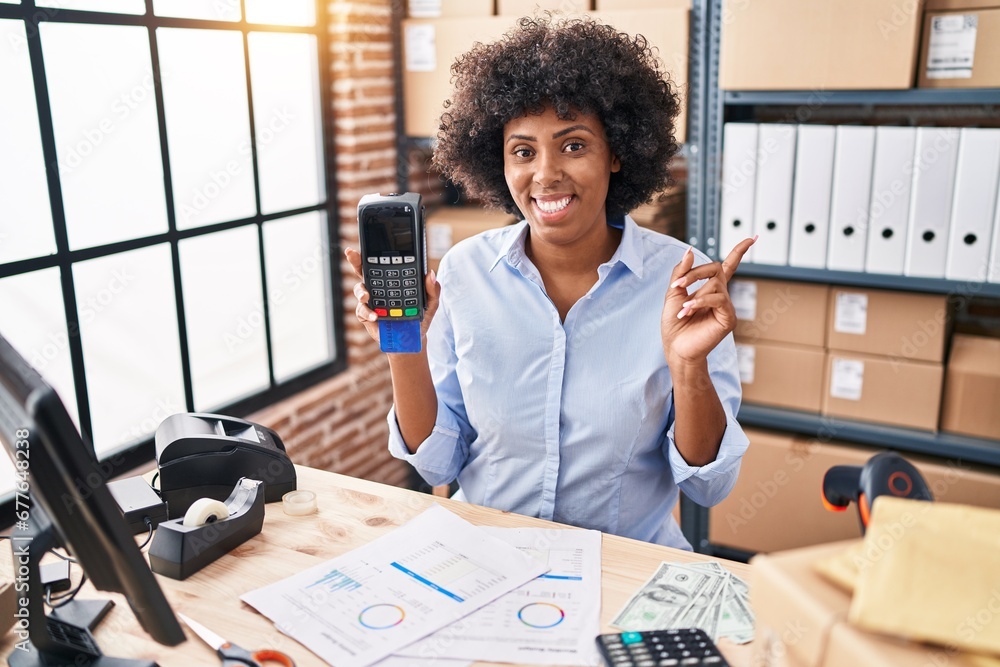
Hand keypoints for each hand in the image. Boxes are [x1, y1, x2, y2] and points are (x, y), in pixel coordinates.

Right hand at [344, 248, 441, 346]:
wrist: (414, 339)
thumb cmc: (420, 317)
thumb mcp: (431, 302)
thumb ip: (432, 289)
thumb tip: (430, 274)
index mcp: (391, 279)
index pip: (381, 262)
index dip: (372, 252)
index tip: (366, 243)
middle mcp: (378, 287)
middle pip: (363, 270)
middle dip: (355, 260)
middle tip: (351, 253)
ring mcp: (370, 301)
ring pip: (359, 290)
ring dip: (361, 290)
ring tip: (367, 296)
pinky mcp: (366, 316)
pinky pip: (362, 311)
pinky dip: (367, 312)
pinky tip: (375, 316)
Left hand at [660, 237, 755, 365]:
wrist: (676, 348)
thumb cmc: (674, 324)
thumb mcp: (673, 293)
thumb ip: (681, 272)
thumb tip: (689, 250)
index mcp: (709, 289)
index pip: (728, 266)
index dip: (739, 252)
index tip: (752, 239)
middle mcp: (721, 296)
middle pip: (716, 268)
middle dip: (695, 273)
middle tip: (678, 286)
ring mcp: (726, 307)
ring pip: (715, 284)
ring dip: (694, 293)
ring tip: (682, 310)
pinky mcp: (728, 318)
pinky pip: (718, 299)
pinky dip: (701, 301)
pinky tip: (688, 310)